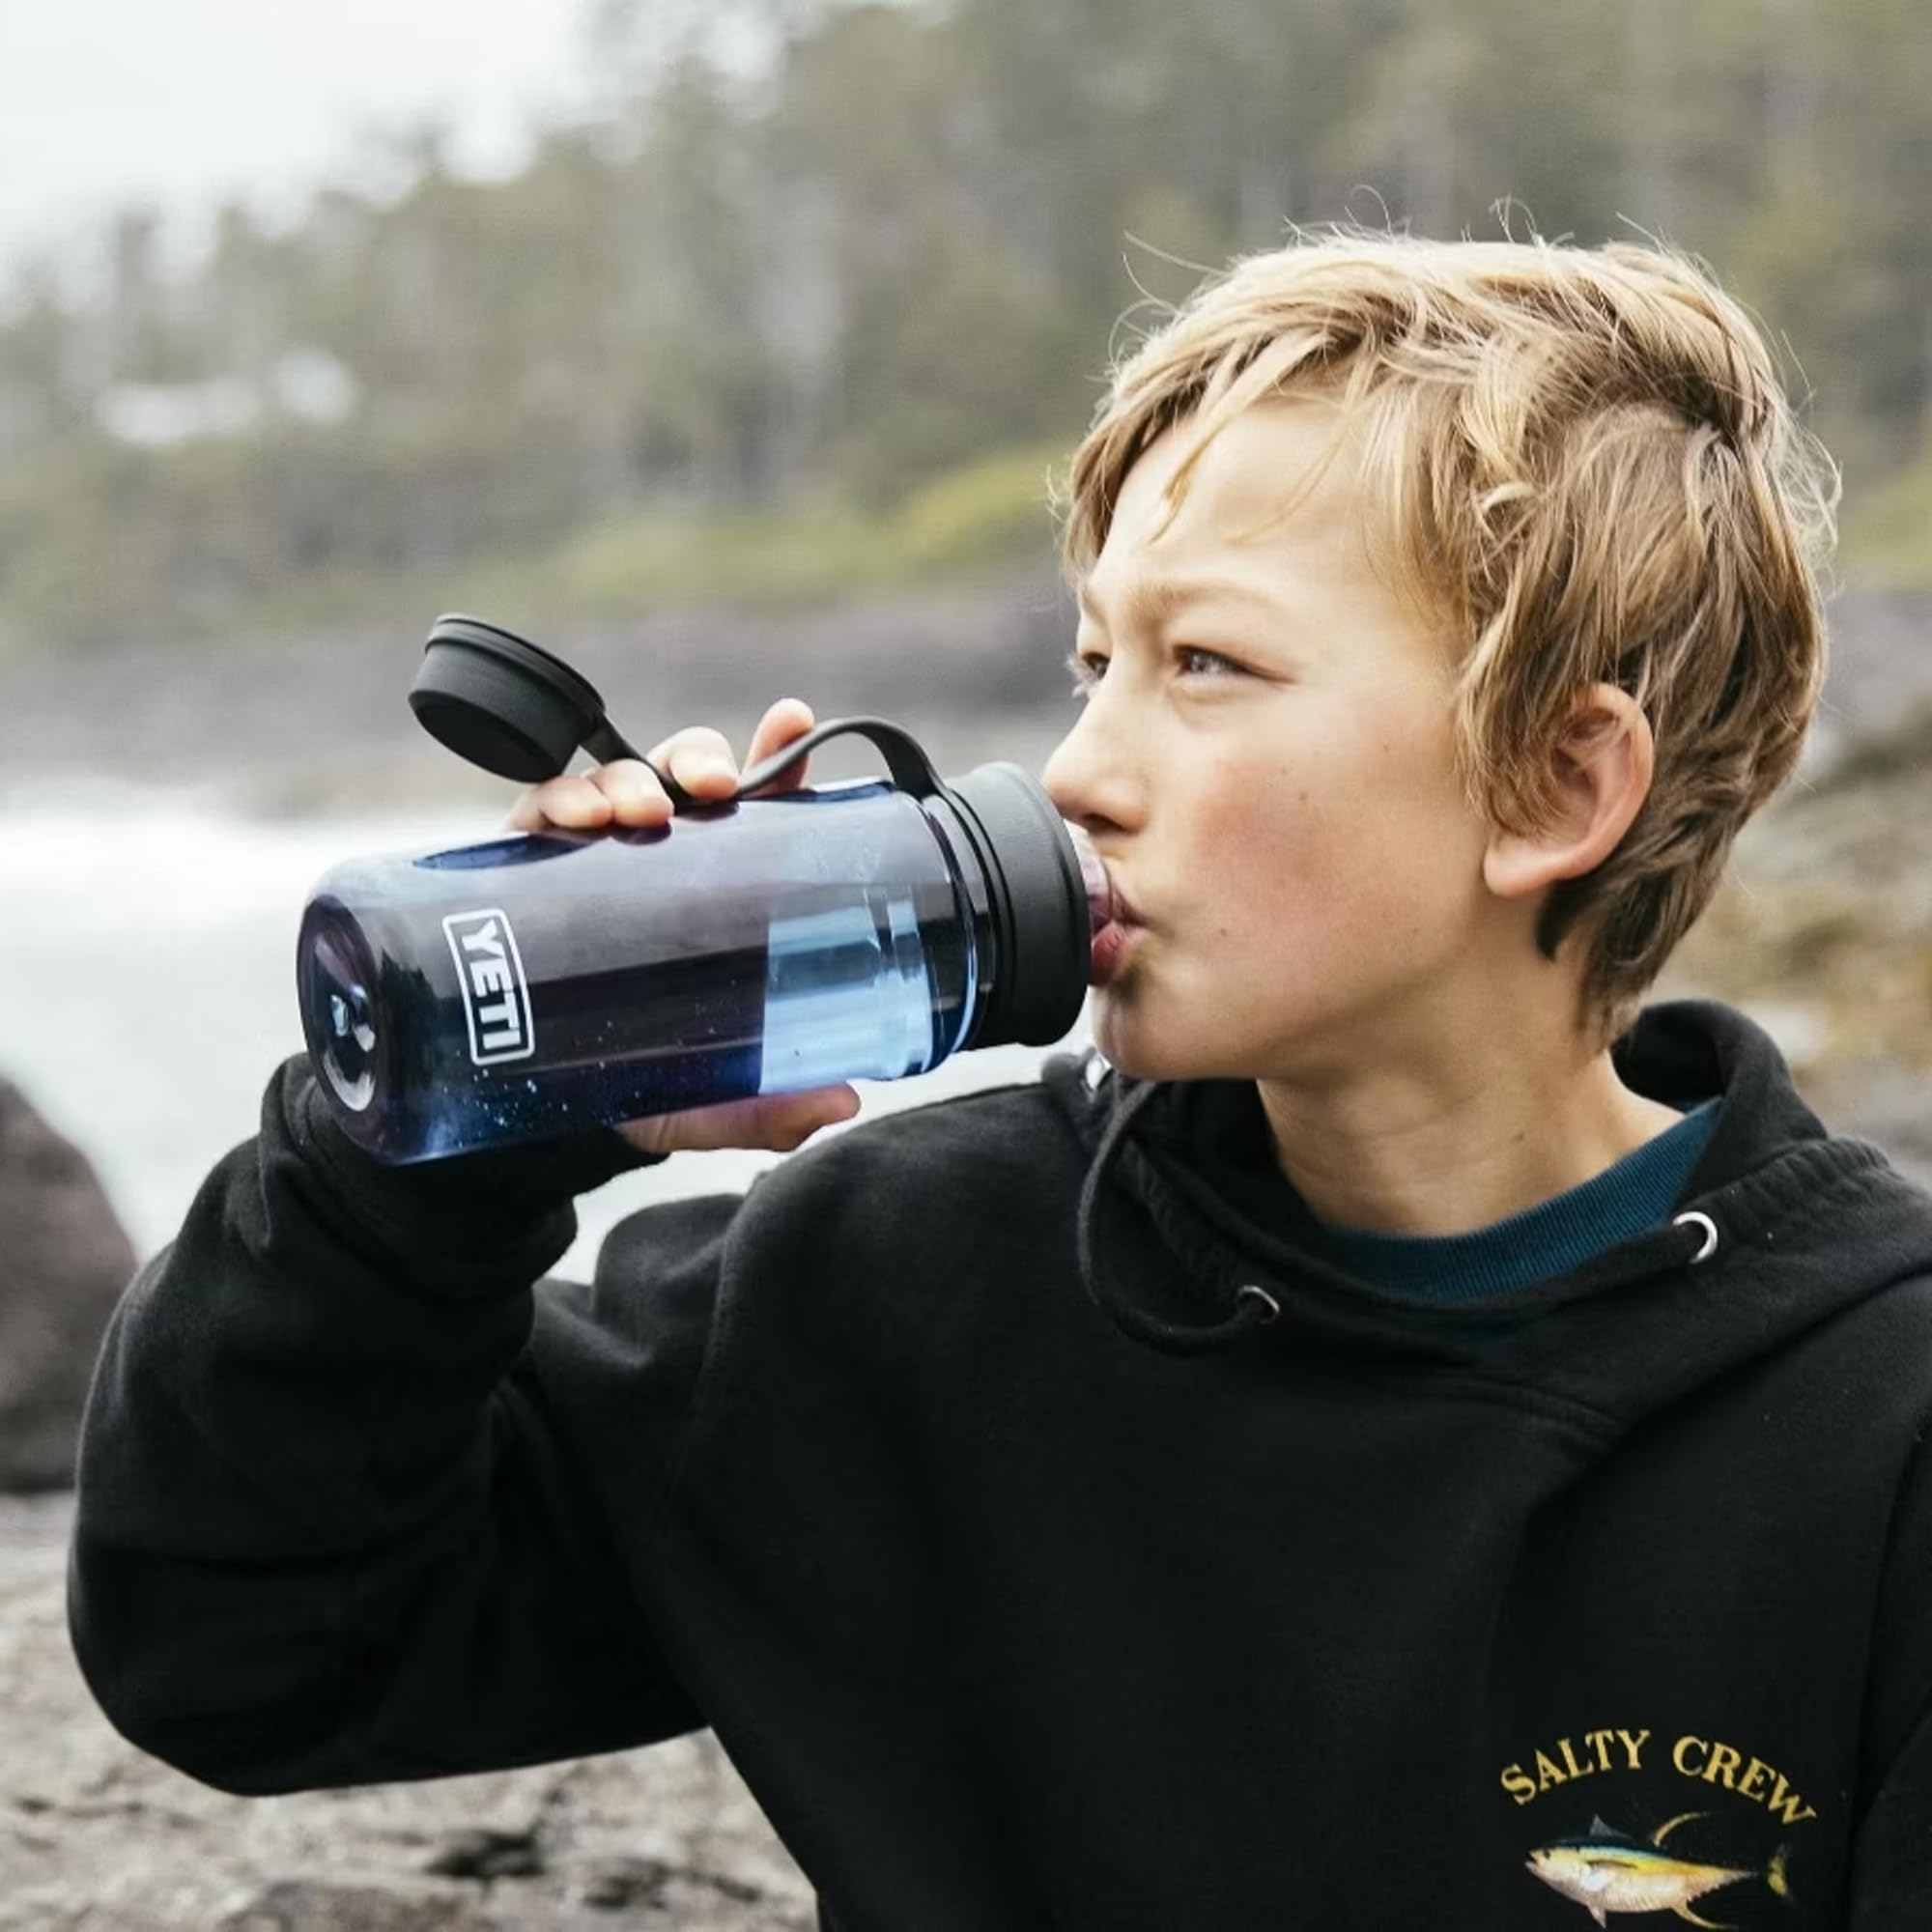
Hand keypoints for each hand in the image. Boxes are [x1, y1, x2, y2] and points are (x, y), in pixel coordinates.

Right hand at [503, 698, 862, 1157]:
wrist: (534, 1108)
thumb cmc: (638, 1079)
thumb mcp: (705, 1098)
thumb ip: (769, 1109)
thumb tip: (840, 1105)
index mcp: (714, 884)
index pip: (756, 806)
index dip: (777, 755)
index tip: (793, 722)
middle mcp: (655, 858)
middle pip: (683, 775)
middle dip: (700, 759)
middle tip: (716, 789)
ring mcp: (589, 857)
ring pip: (615, 782)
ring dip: (628, 778)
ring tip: (639, 811)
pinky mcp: (524, 868)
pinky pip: (537, 810)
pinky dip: (555, 799)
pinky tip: (573, 819)